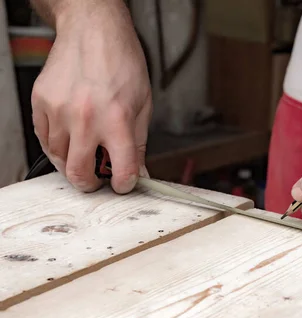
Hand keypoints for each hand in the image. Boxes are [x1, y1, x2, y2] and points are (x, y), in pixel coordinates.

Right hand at [31, 1, 151, 192]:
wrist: (93, 31)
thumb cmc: (122, 63)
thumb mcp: (142, 105)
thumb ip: (138, 143)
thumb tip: (138, 172)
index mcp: (117, 120)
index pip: (121, 170)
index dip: (124, 184)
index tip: (123, 184)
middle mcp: (86, 118)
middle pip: (80, 174)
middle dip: (91, 184)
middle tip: (99, 179)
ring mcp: (59, 111)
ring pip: (58, 158)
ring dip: (73, 163)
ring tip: (86, 153)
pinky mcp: (41, 102)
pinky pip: (44, 139)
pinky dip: (57, 146)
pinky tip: (71, 139)